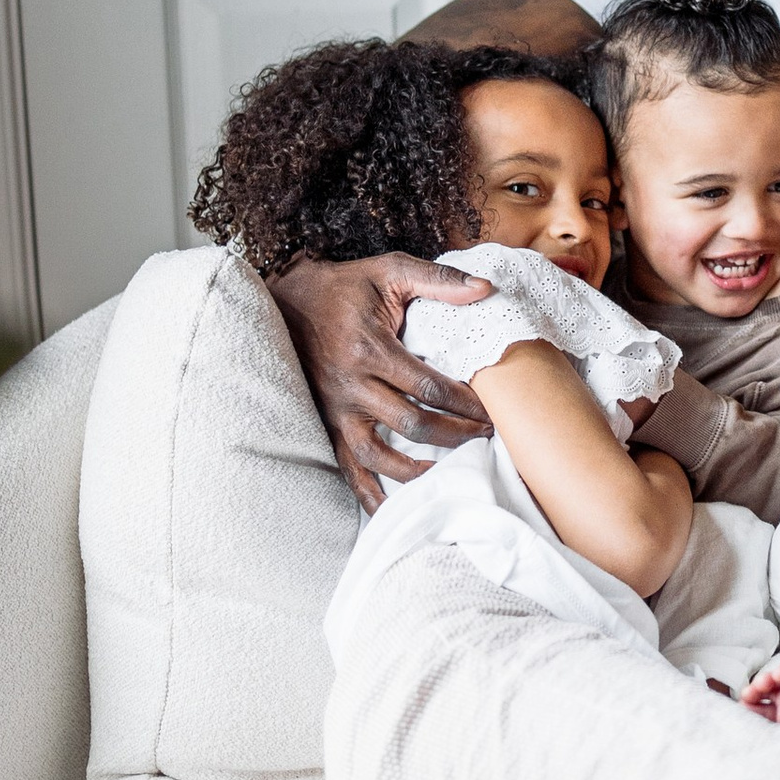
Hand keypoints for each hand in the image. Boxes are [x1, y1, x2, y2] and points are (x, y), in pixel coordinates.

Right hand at [268, 253, 493, 510]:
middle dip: (455, 434)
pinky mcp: (325, 424)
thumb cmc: (344, 288)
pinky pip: (347, 467)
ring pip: (379, 455)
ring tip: (449, 470)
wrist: (287, 302)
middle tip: (486, 436)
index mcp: (370, 348)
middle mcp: (351, 384)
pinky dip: (369, 493)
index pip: (428, 386)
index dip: (464, 403)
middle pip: (412, 423)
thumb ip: (437, 281)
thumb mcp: (388, 271)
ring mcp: (336, 409)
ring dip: (417, 470)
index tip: (492, 410)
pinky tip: (393, 508)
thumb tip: (485, 289)